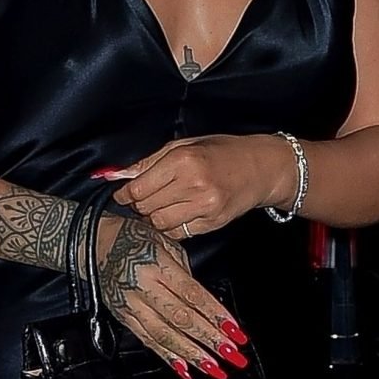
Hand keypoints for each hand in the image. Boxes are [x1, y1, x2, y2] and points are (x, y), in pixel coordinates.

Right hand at [95, 211, 250, 378]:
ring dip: (192, 354)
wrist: (95, 243)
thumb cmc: (134, 238)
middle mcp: (144, 287)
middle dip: (210, 339)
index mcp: (157, 264)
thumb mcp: (165, 242)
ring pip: (165, 335)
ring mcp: (132, 305)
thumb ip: (185, 272)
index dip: (215, 315)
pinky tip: (184, 369)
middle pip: (181, 318)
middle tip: (232, 355)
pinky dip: (168, 357)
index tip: (235, 331)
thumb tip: (206, 303)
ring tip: (215, 369)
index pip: (192, 294)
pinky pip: (148, 341)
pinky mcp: (124, 318)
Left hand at [102, 134, 291, 239]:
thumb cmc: (222, 151)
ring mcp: (204, 206)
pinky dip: (172, 226)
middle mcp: (193, 184)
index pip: (139, 187)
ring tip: (164, 204)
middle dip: (140, 204)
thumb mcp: (185, 145)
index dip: (126, 193)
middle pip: (147, 206)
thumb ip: (150, 162)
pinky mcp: (212, 223)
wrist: (260, 167)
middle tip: (147, 196)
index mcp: (183, 160)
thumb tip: (118, 175)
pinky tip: (179, 212)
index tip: (123, 194)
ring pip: (160, 223)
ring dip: (155, 216)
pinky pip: (178, 233)